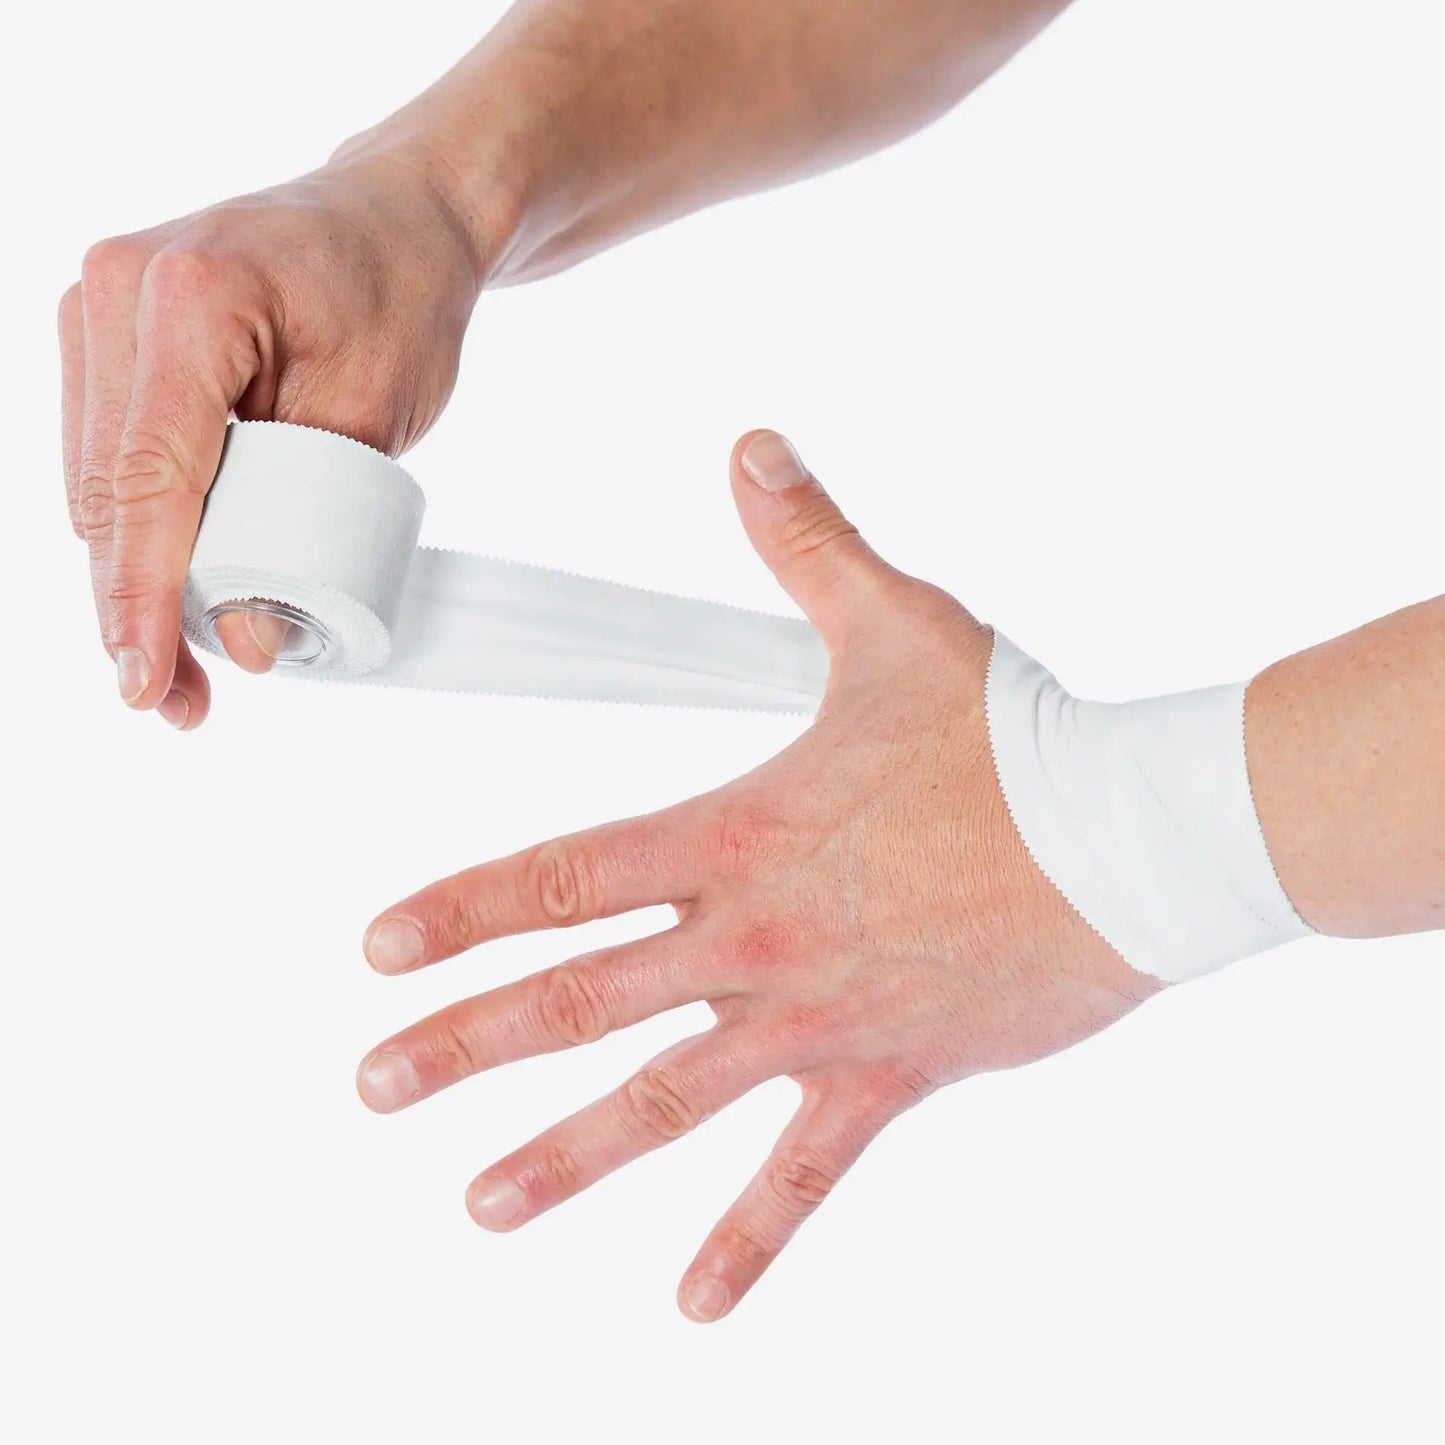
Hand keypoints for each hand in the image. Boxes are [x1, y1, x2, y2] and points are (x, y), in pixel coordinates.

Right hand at [59, 143, 487, 727]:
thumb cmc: (402, 296)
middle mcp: (113, 291)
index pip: (143, 482)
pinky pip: (106, 456)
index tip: (148, 685)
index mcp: (184, 299)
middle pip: (103, 496)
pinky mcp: (105, 335)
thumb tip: (249, 643)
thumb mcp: (374, 415)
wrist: (398, 215)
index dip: (140, 598)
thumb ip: (308, 528)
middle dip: (136, 608)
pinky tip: (171, 588)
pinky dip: (139, 529)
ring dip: (132, 578)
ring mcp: (96, 307)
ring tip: (188, 666)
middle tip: (187, 704)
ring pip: (94, 485)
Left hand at [355, 431, 1161, 1320]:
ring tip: (479, 1204)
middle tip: (372, 1084)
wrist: (1135, 836)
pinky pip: (805, 1175)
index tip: (379, 948)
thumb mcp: (898, 625)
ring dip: (565, 1157)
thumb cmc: (1016, 733)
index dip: (464, 907)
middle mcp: (756, 940)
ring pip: (666, 1102)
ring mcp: (816, 1019)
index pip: (567, 875)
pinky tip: (691, 1304)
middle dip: (466, 1042)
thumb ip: (808, 541)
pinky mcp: (888, 1074)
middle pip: (581, 999)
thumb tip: (753, 448)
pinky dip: (749, 1239)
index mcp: (740, 834)